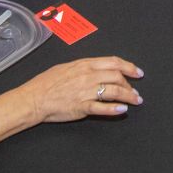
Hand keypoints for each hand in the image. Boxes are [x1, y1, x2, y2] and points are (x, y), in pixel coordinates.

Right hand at [2, 56, 143, 127]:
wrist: (34, 98)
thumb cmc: (46, 83)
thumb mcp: (67, 67)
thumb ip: (84, 67)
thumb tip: (97, 68)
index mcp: (85, 64)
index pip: (113, 62)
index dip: (129, 67)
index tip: (137, 72)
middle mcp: (88, 76)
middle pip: (117, 77)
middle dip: (130, 84)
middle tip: (136, 91)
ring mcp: (86, 92)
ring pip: (114, 92)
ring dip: (129, 96)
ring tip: (135, 100)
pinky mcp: (82, 107)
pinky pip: (103, 108)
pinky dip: (115, 109)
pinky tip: (123, 110)